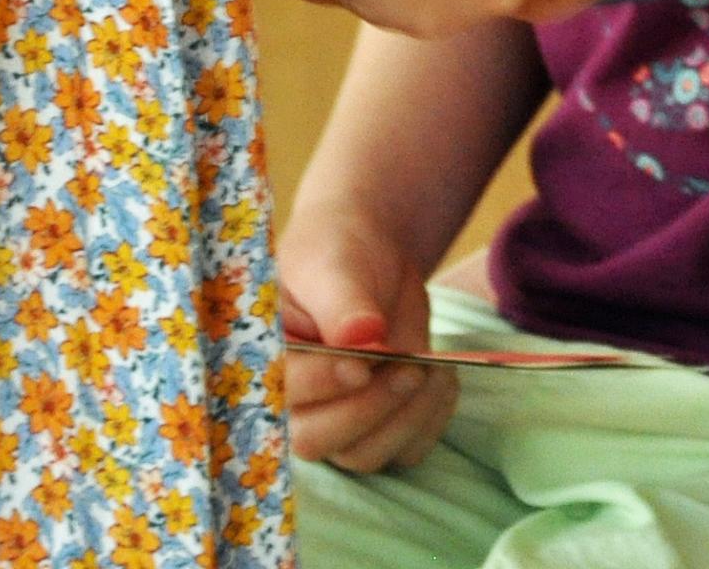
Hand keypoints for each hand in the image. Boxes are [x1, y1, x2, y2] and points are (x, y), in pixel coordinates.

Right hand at [275, 213, 458, 473]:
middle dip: (370, 407)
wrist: (372, 255)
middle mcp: (294, 402)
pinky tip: (441, 378)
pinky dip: (431, 421)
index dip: (323, 385)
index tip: (362, 363)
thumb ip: (343, 303)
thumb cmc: (338, 253)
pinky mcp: (378, 427)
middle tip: (410, 367)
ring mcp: (336, 421)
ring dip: (408, 416)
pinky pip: (406, 451)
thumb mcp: (335, 266)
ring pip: (366, 455)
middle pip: (317, 440)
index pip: (281, 392)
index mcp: (267, 358)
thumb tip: (362, 336)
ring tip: (431, 366)